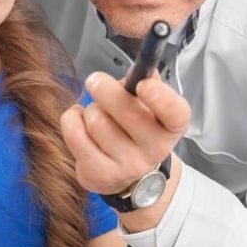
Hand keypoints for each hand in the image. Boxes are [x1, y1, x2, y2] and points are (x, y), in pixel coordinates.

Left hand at [61, 72, 190, 195]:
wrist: (131, 175)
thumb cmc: (139, 129)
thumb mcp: (150, 106)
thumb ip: (146, 83)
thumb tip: (138, 71)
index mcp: (171, 126)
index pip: (175, 113)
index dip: (160, 97)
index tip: (143, 84)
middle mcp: (155, 149)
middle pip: (127, 112)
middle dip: (104, 88)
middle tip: (96, 81)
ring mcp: (127, 165)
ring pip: (96, 121)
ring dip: (90, 109)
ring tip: (95, 112)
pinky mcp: (98, 175)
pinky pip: (75, 135)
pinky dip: (72, 119)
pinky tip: (80, 121)